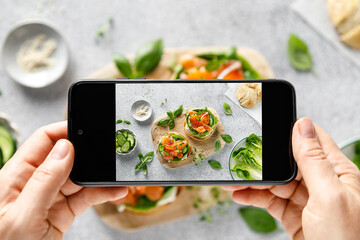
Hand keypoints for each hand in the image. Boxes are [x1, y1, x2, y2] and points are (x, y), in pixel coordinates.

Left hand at [0, 122, 127, 239]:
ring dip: (100, 176)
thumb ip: (44, 181)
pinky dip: (102, 193)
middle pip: (67, 157)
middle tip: (109, 153)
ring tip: (117, 175)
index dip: (66, 131)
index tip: (88, 129)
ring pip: (80, 178)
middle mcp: (35, 183)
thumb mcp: (22, 217)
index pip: (43, 141)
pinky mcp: (62, 213)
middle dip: (89, 154)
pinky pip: (85, 197)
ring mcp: (50, 198)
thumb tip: (65, 148)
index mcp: (17, 175)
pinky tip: (114, 191)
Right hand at [224, 118, 359, 239]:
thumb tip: (302, 125)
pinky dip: (253, 197)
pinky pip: (269, 200)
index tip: (267, 125)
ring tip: (232, 179)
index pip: (313, 140)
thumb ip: (314, 161)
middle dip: (263, 159)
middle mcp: (322, 183)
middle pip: (287, 162)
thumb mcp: (329, 197)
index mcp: (337, 172)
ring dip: (253, 180)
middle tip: (241, 157)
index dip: (290, 130)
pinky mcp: (293, 215)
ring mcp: (306, 200)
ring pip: (275, 182)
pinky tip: (239, 195)